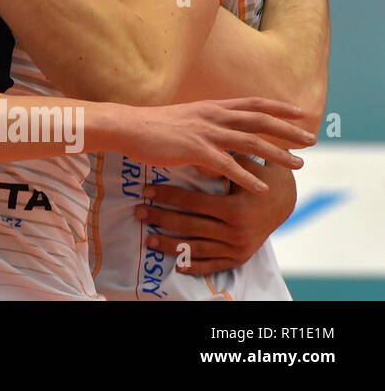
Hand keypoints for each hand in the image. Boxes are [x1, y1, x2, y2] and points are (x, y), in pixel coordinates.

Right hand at [101, 97, 311, 192]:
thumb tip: (218, 146)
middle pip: (259, 120)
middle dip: (289, 130)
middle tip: (312, 140)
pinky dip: (247, 177)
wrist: (127, 126)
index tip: (300, 112)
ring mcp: (205, 131)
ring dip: (277, 154)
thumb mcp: (185, 121)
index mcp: (211, 107)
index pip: (252, 103)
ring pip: (250, 141)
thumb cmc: (152, 126)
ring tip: (298, 166)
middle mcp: (213, 115)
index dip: (278, 107)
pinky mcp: (194, 149)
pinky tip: (261, 188)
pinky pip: (227, 165)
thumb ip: (205, 130)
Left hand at [132, 159, 297, 275]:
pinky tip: (176, 266)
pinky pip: (213, 265)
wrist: (284, 201)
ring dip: (170, 246)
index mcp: (236, 209)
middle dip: (161, 219)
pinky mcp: (240, 258)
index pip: (193, 203)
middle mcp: (236, 232)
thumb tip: (194, 156)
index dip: (167, 197)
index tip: (145, 191)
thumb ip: (221, 161)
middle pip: (190, 226)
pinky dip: (194, 266)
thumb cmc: (258, 177)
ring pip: (197, 249)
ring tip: (147, 240)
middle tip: (138, 212)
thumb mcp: (245, 166)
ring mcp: (238, 248)